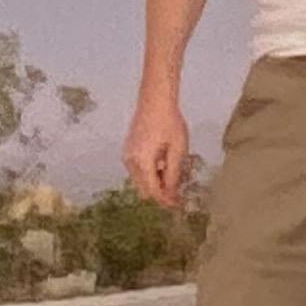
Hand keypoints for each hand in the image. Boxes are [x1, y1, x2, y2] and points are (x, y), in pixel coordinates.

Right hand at [124, 88, 195, 209]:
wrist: (155, 101)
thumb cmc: (170, 123)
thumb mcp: (178, 151)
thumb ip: (174, 175)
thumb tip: (172, 194)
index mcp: (142, 162)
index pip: (153, 192)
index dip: (166, 200)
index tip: (178, 204)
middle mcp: (130, 162)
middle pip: (145, 190)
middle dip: (161, 193)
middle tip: (178, 191)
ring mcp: (127, 156)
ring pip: (141, 181)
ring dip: (156, 182)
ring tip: (173, 172)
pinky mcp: (128, 150)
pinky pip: (138, 170)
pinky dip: (150, 172)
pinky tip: (163, 162)